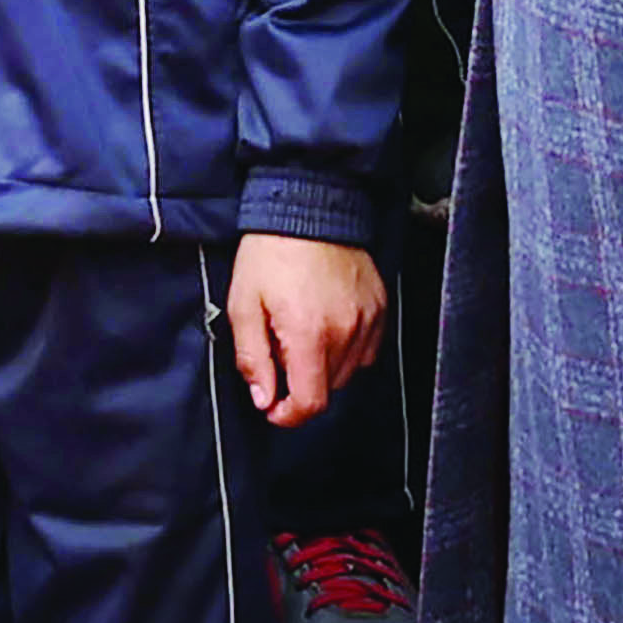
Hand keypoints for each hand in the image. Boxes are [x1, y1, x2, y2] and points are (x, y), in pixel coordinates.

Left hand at [226, 232, 389, 424]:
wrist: (308, 207)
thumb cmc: (272, 252)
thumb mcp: (243, 305)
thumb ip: (252, 359)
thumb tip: (264, 397)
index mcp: (309, 333)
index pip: (311, 402)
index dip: (289, 415)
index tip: (273, 406)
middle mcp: (345, 330)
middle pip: (328, 389)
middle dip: (300, 383)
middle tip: (279, 353)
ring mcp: (368, 319)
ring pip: (348, 371)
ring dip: (324, 367)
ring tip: (302, 334)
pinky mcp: (379, 307)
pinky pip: (367, 349)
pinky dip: (347, 349)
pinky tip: (327, 326)